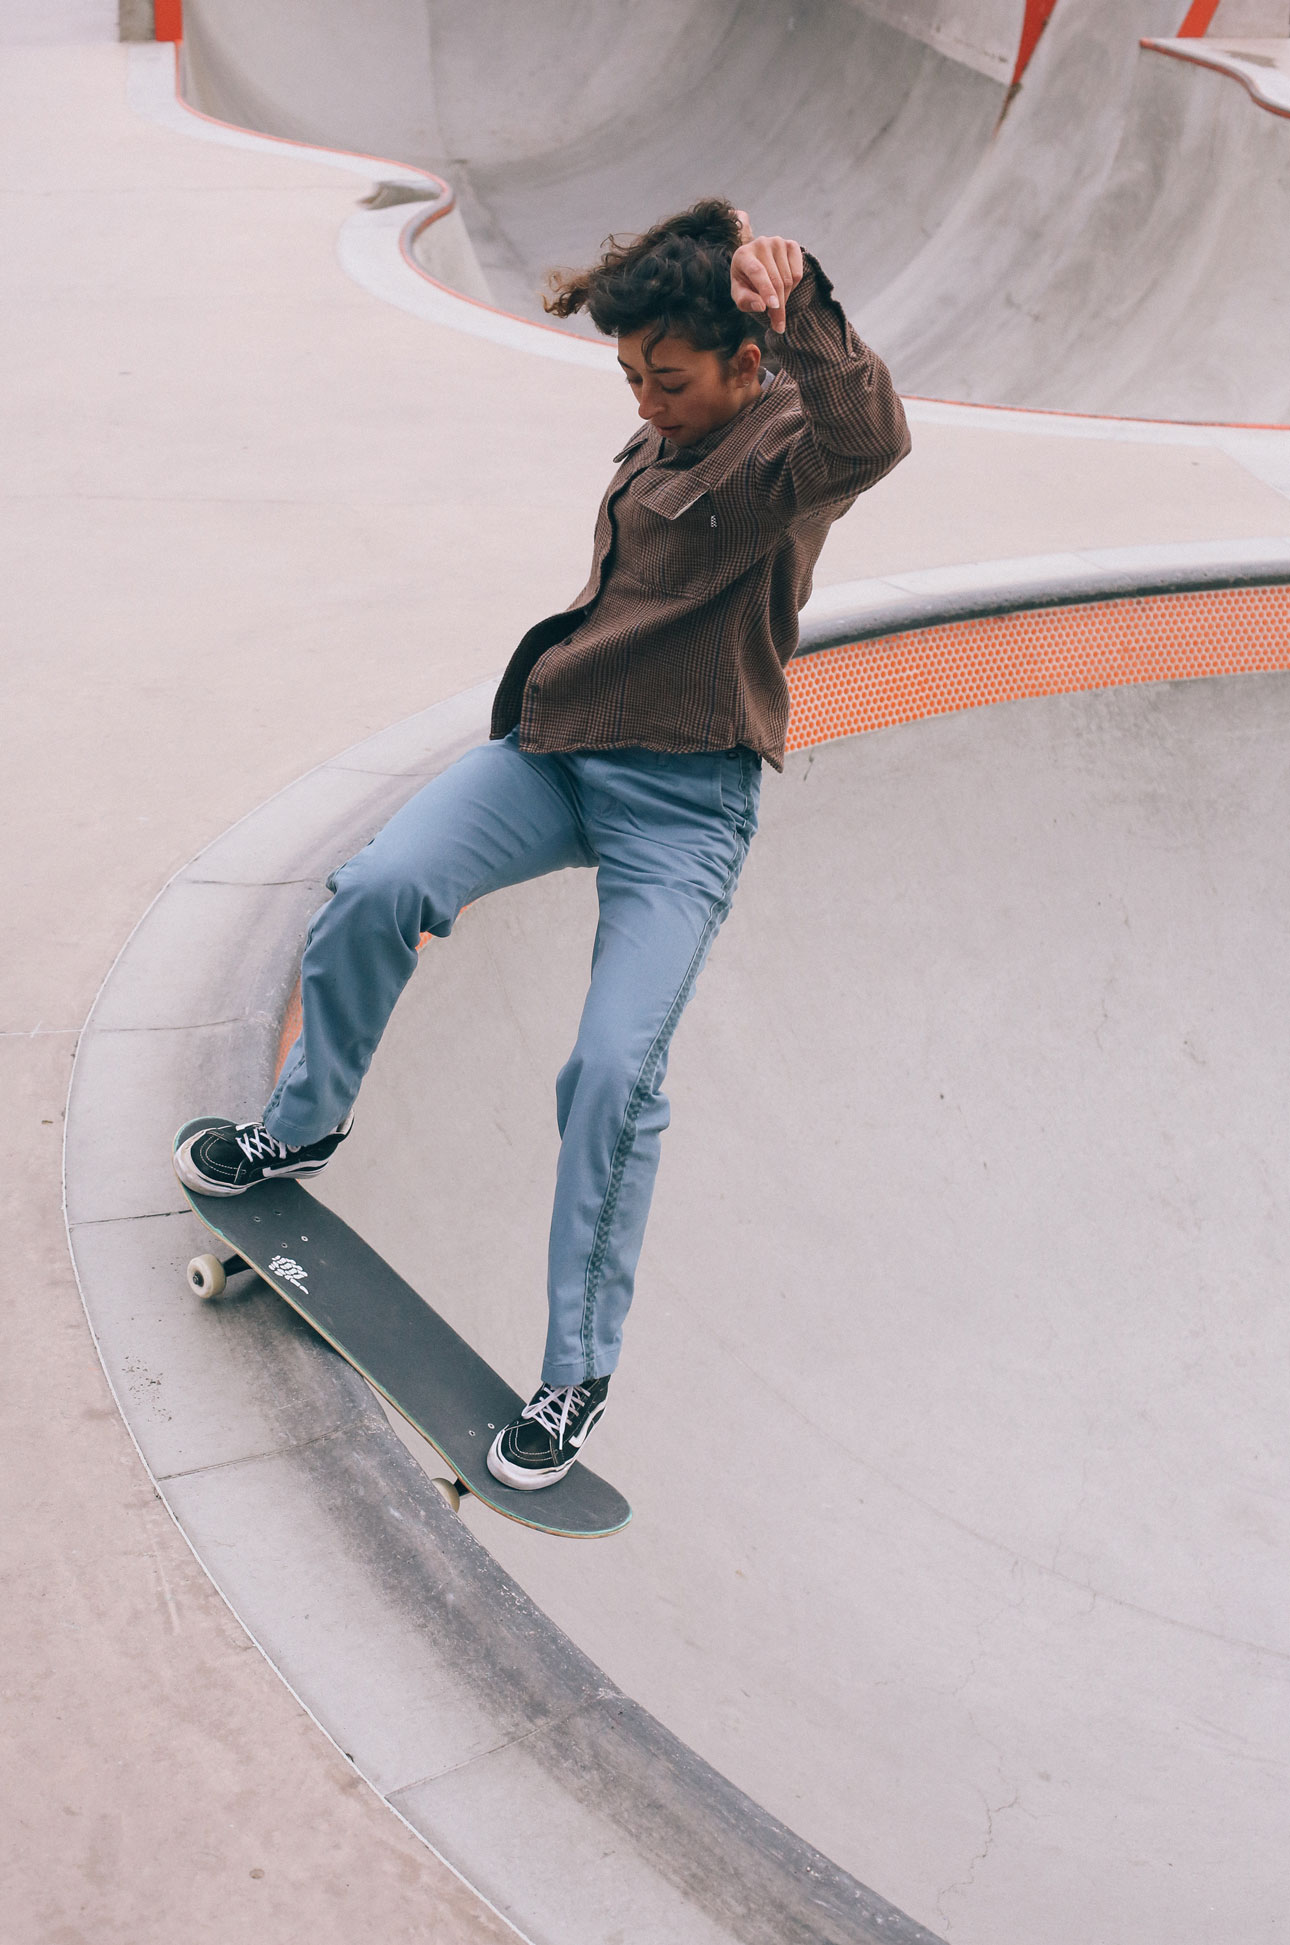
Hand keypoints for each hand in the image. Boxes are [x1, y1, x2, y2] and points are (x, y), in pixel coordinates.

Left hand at [730, 210, 803, 332]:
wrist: (755, 263)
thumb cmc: (745, 282)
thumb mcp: (739, 294)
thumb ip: (745, 301)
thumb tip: (761, 306)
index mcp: (743, 254)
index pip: (757, 272)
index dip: (766, 290)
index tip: (773, 306)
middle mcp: (761, 244)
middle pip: (776, 280)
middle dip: (778, 306)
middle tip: (778, 325)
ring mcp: (778, 242)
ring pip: (788, 279)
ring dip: (784, 298)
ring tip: (775, 302)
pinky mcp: (792, 245)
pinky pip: (798, 273)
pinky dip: (793, 286)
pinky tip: (783, 287)